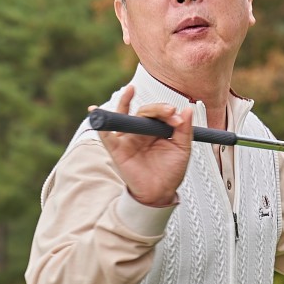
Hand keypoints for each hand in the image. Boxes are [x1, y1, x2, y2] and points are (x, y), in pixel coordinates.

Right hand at [90, 86, 192, 206]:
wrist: (161, 193)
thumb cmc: (170, 172)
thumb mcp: (182, 149)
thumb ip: (184, 130)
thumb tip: (187, 109)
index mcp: (156, 130)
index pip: (159, 112)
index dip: (167, 111)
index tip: (178, 119)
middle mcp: (141, 131)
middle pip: (144, 111)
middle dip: (157, 108)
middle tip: (170, 112)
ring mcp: (128, 139)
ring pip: (124, 115)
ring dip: (125, 101)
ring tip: (129, 90)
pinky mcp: (117, 150)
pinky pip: (106, 135)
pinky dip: (101, 124)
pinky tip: (96, 112)